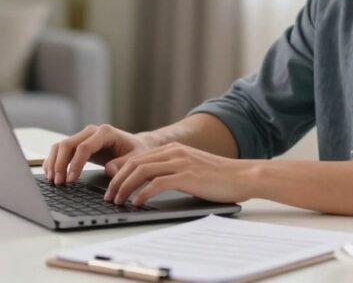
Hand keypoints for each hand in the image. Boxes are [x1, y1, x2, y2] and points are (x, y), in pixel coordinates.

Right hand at [44, 124, 153, 184]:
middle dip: (60, 164)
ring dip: (54, 162)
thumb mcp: (136, 159)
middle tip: (59, 183)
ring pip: (61, 146)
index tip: (71, 179)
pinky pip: (61, 150)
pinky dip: (53, 160)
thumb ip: (123, 165)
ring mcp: (83, 136)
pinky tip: (50, 173)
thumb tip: (109, 171)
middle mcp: (91, 131)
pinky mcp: (78, 144)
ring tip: (53, 180)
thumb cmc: (137, 152)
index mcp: (105, 133)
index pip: (84, 146)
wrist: (136, 145)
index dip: (75, 163)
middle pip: (68, 144)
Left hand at [104, 143, 255, 206]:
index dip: (121, 172)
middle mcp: (174, 152)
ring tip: (118, 201)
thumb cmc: (221, 177)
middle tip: (109, 196)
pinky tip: (137, 203)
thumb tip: (152, 186)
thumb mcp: (192, 169)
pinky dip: (143, 193)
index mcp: (174, 149)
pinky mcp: (187, 175)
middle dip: (117, 180)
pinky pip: (157, 183)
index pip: (138, 158)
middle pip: (135, 163)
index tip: (112, 185)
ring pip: (141, 171)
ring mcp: (180, 162)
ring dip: (125, 187)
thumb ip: (173, 172)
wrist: (244, 176)